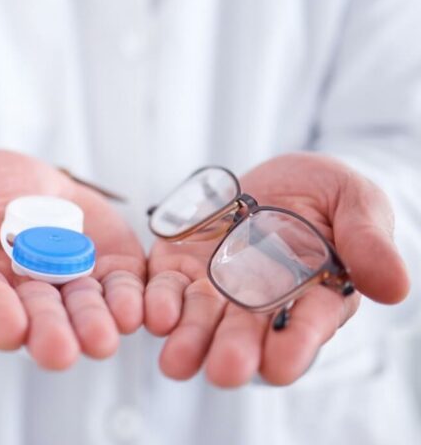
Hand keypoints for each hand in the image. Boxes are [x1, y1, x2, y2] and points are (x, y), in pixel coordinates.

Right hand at [0, 150, 145, 369]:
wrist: (22, 177)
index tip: (9, 329)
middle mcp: (24, 295)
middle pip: (39, 317)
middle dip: (50, 333)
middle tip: (60, 350)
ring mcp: (70, 284)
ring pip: (83, 309)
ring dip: (92, 325)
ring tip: (101, 340)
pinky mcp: (109, 268)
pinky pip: (122, 288)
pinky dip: (129, 301)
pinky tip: (134, 311)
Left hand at [144, 152, 409, 386]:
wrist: (281, 176)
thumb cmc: (330, 195)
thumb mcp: (357, 204)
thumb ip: (368, 241)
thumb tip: (395, 287)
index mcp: (316, 297)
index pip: (306, 328)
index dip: (294, 346)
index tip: (280, 364)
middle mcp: (264, 305)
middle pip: (248, 336)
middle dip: (235, 353)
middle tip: (224, 371)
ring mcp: (219, 288)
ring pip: (201, 323)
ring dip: (189, 343)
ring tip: (177, 360)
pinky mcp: (181, 265)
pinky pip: (166, 289)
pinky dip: (157, 304)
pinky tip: (152, 314)